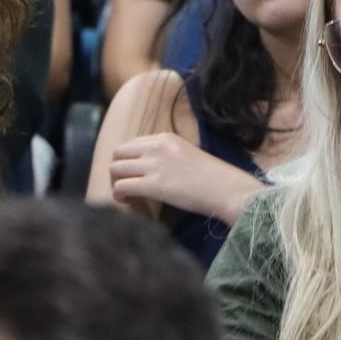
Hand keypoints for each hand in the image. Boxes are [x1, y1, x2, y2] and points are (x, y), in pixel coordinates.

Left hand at [109, 132, 257, 222]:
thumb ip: (165, 154)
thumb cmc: (212, 176)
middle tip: (126, 185)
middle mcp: (156, 147)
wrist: (225, 188)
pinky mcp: (153, 185)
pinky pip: (121, 186)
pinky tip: (129, 201)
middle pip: (118, 154)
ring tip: (127, 196)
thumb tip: (147, 167)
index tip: (134, 174)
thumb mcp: (186, 153)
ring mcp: (154, 165)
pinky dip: (119, 195)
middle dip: (117, 171)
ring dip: (116, 184)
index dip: (127, 160)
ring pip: (115, 170)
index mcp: (164, 137)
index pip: (131, 144)